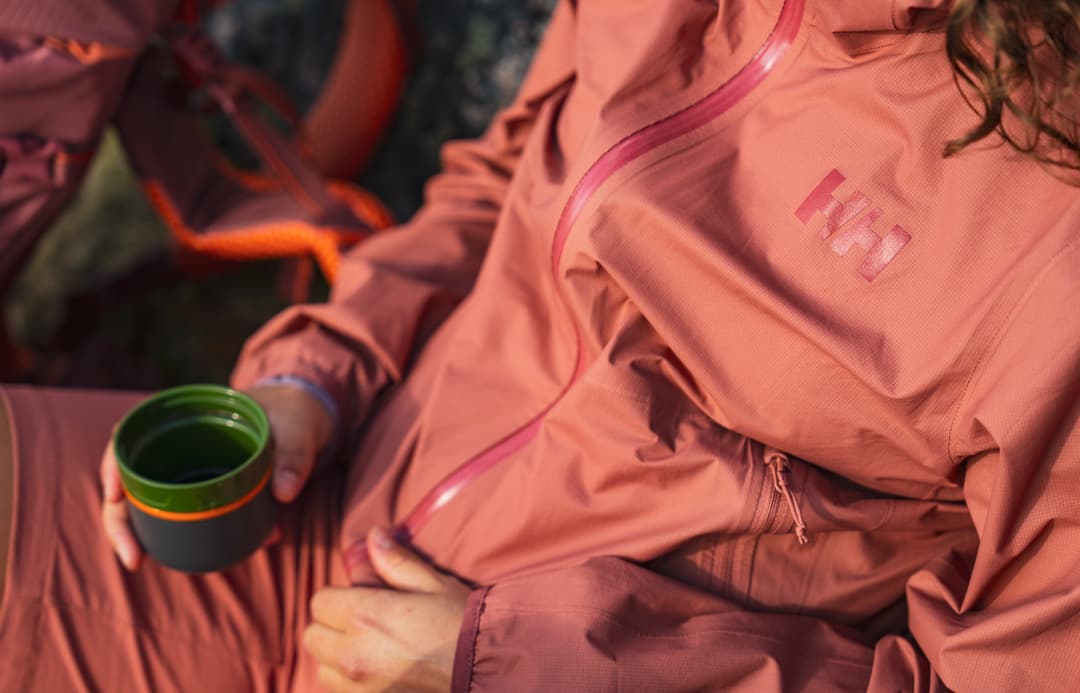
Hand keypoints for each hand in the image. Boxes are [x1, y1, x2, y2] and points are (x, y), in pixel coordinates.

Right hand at [100, 383, 333, 569]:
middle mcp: (180, 444)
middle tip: (133, 557)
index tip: (113, 494)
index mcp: (191, 416)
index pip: (131, 434)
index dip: (114, 464)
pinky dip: (185, 539)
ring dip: (143, 534)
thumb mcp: (300, 429)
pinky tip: (200, 559)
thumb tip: (283, 494)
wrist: (306, 420)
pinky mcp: (208, 494)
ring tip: (141, 562)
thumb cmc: (294, 416)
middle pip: (130, 479)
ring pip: (150, 503)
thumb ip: (295, 456)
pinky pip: (184, 517)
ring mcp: (190, 471)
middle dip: (121, 519)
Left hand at [304, 527, 471, 691]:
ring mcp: (359, 689)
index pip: (320, 601)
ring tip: (371, 652)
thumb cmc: (463, 625)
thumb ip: (395, 562)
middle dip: (332, 627)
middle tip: (364, 625)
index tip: (362, 599)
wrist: (488, 673)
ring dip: (338, 659)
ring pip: (323, 669)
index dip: (339, 597)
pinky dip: (351, 684)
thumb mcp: (433, 584)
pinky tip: (379, 674)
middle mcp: (353, 655)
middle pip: (313, 637)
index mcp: (365, 616)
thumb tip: (372, 536)